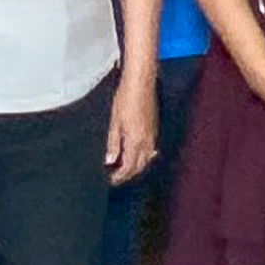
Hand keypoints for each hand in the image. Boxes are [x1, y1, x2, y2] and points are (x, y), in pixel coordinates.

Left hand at [105, 66, 159, 183]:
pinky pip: (151, 150)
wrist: (141, 83)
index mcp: (135, 142)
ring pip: (147, 159)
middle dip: (129, 175)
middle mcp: (147, 142)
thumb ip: (113, 144)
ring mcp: (153, 135)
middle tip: (117, 178)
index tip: (111, 181)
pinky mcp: (155, 128)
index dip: (119, 176)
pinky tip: (139, 155)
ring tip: (126, 169)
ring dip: (137, 167)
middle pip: (139, 166)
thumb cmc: (125, 100)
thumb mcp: (114, 122)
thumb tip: (110, 161)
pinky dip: (144, 157)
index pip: (128, 167)